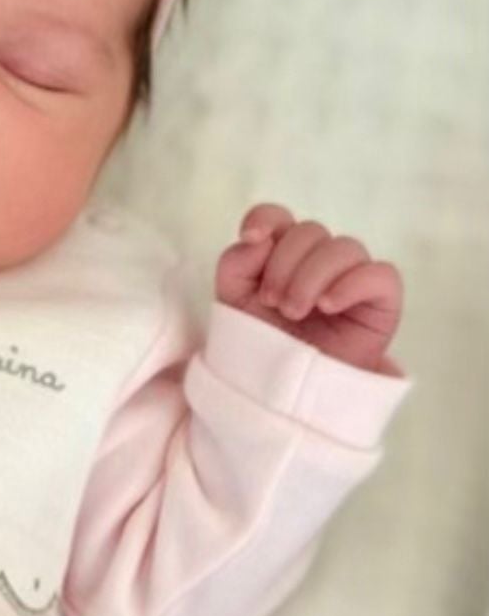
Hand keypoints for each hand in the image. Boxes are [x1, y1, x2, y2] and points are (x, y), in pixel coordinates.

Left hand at [215, 203, 403, 373]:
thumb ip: (236, 265)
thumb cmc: (260, 348)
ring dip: (312, 277)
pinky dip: (352, 284)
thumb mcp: (234, 305)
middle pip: (309, 231)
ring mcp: (352, 278)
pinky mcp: (381, 302)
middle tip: (273, 303)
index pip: (279, 218)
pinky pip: (381, 274)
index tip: (251, 238)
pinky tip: (329, 306)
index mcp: (282, 256)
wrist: (282, 397)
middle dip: (284, 264)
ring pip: (344, 247)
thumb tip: (258, 238)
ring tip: (294, 312)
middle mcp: (319, 261)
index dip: (266, 218)